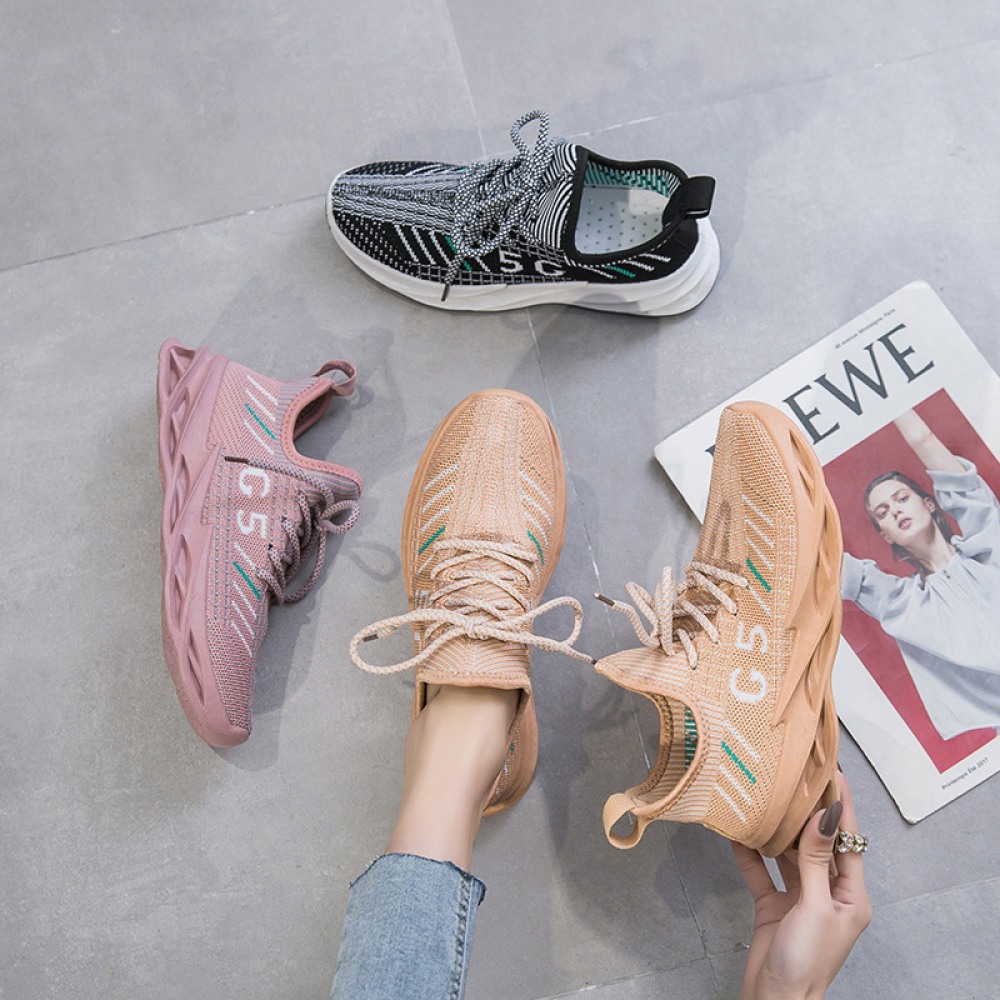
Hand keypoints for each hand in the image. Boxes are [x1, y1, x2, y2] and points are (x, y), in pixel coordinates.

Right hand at [732, 773, 871, 999]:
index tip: (835, 775)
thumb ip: (814, 860)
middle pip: (818, 844)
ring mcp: (800, 900)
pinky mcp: (774, 907)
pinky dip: (750, 855)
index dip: (842, 807)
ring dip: (778, 831)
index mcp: (851, 897)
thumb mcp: (815, 907)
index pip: (848, 842)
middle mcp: (828, 894)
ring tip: (767, 799)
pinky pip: (762, 873)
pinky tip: (738, 834)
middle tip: (796, 779)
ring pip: (789, 855)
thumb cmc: (806, 963)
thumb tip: (825, 817)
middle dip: (807, 813)